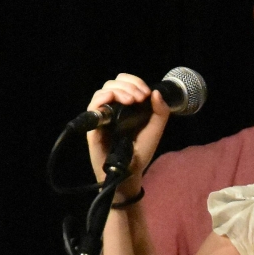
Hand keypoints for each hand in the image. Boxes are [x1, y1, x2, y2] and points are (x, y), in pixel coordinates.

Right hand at [86, 73, 170, 187]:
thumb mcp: (155, 130)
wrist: (130, 172)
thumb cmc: (141, 152)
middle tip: (140, 97)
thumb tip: (156, 92)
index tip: (146, 93)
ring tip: (131, 100)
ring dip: (118, 90)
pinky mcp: (94, 125)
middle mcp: (114, 108)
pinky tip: (112, 99)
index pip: (126, 83)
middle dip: (129, 85)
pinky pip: (93, 106)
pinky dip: (102, 98)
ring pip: (103, 91)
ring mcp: (103, 116)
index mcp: (128, 106)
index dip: (135, 82)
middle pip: (114, 83)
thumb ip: (160, 112)